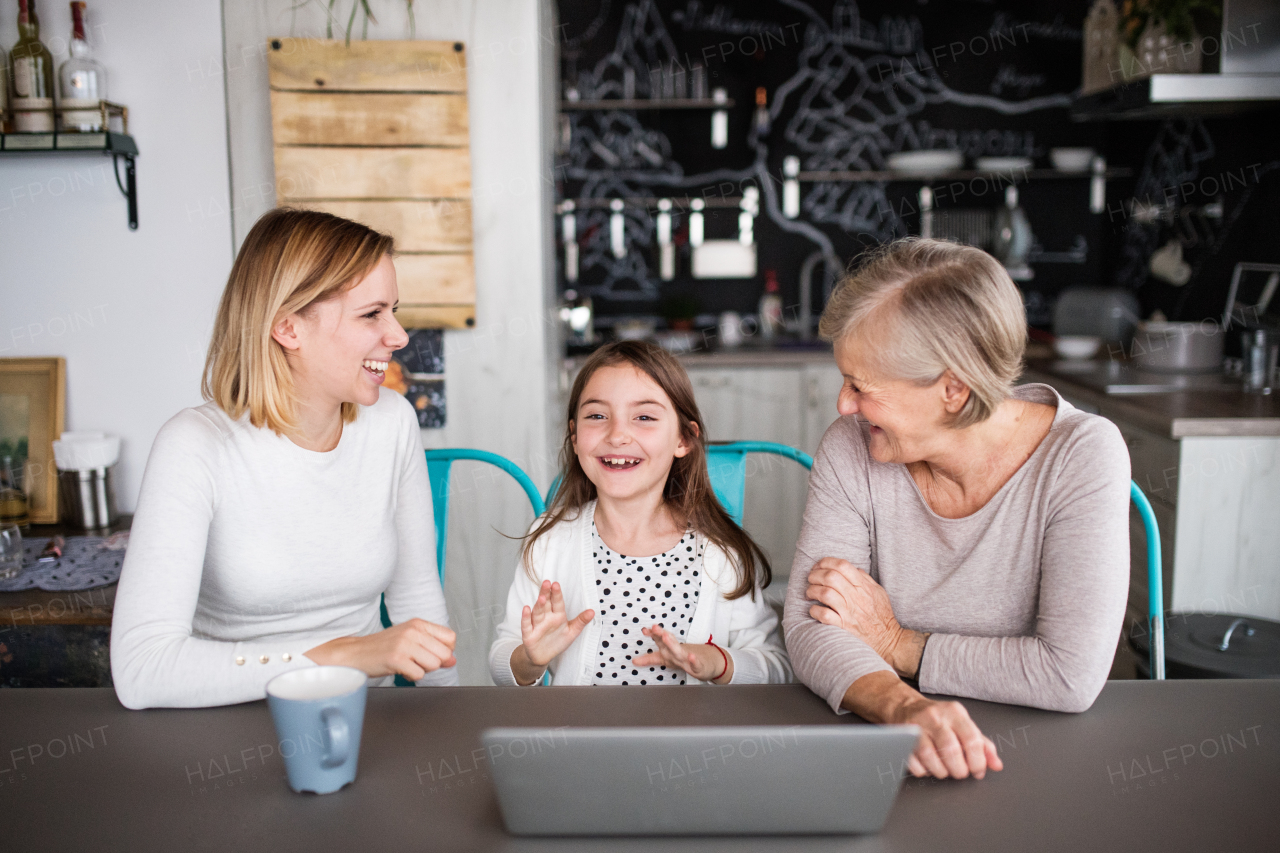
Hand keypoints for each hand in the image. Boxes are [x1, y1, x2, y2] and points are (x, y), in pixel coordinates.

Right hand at [304, 618, 455, 680]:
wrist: (355, 653)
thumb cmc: (383, 647)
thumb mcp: (410, 641)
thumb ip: (433, 648)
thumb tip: (453, 660)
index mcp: (418, 624)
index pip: (450, 638)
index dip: (445, 651)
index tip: (432, 654)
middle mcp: (413, 631)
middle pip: (444, 654)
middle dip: (433, 663)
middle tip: (416, 661)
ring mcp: (404, 644)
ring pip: (433, 665)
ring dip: (421, 670)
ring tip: (406, 664)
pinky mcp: (396, 658)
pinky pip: (419, 674)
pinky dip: (410, 676)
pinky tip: (400, 669)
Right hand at [510, 580, 593, 684]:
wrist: (543, 656)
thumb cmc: (557, 641)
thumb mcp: (572, 632)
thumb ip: (581, 621)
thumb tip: (593, 611)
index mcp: (558, 616)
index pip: (557, 603)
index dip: (557, 594)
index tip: (556, 584)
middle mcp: (546, 618)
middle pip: (546, 603)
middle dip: (546, 593)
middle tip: (547, 582)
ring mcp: (537, 625)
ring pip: (537, 612)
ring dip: (539, 605)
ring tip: (542, 598)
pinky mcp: (529, 634)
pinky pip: (526, 625)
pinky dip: (525, 617)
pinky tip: (526, 609)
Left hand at [632, 625, 733, 683]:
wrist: (708, 662)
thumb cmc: (684, 658)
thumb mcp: (665, 658)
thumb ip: (650, 658)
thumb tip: (633, 661)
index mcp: (669, 650)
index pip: (659, 641)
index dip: (652, 635)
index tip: (644, 630)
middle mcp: (677, 652)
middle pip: (668, 642)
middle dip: (660, 635)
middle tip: (654, 628)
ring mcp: (688, 658)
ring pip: (679, 651)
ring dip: (673, 644)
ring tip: (666, 636)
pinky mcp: (698, 667)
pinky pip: (695, 664)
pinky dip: (694, 660)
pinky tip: (691, 656)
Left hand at [805, 558, 924, 677]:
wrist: (887, 640)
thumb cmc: (882, 616)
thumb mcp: (879, 592)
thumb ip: (866, 579)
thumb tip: (853, 569)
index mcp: (863, 586)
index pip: (843, 565)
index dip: (826, 562)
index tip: (819, 566)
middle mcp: (855, 597)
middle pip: (830, 577)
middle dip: (815, 575)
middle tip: (810, 579)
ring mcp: (849, 612)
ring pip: (825, 593)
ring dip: (812, 591)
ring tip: (810, 594)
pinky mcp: (843, 626)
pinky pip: (824, 615)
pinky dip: (814, 610)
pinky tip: (814, 610)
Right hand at [892, 692, 1002, 779]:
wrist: (906, 706)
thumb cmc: (940, 719)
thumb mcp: (964, 725)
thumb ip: (983, 745)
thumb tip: (996, 765)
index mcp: (955, 713)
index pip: (972, 740)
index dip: (978, 762)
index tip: (977, 771)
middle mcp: (936, 717)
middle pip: (951, 750)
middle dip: (959, 770)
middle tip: (960, 772)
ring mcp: (916, 726)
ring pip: (930, 757)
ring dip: (941, 771)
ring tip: (944, 770)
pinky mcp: (901, 737)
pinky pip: (913, 762)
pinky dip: (923, 771)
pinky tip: (928, 767)